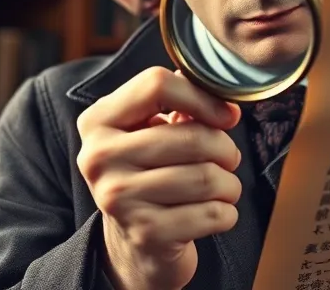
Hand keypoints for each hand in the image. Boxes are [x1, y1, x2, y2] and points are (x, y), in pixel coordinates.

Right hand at [76, 67, 242, 289]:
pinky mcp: (145, 233)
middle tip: (228, 158)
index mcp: (98, 120)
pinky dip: (228, 213)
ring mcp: (118, 198)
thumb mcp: (152, 131)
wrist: (134, 244)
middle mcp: (99, 157)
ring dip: (230, 184)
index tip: (226, 115)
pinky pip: (213, 214)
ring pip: (207, 178)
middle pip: (191, 137)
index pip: (157, 85)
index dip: (203, 97)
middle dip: (225, 149)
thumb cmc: (152, 174)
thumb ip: (180, 102)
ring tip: (224, 186)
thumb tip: (223, 101)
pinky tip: (215, 212)